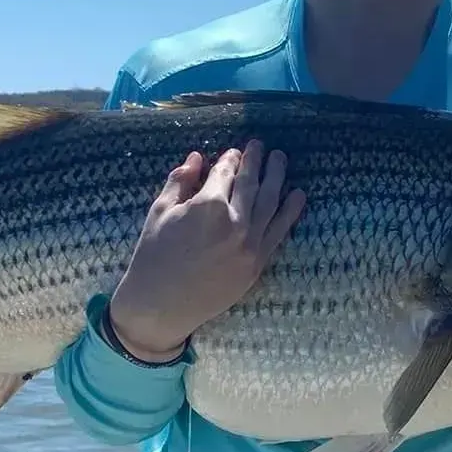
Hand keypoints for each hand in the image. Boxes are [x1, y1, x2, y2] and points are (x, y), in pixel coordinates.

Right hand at [107, 140, 305, 361]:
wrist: (161, 305)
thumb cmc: (153, 256)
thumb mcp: (160, 212)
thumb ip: (180, 181)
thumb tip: (196, 158)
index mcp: (208, 205)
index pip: (224, 173)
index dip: (229, 159)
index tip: (233, 152)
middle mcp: (235, 221)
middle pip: (250, 183)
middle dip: (255, 161)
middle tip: (259, 146)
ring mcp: (250, 244)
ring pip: (270, 202)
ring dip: (277, 177)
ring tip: (280, 159)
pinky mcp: (257, 263)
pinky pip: (279, 231)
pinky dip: (290, 211)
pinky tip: (298, 195)